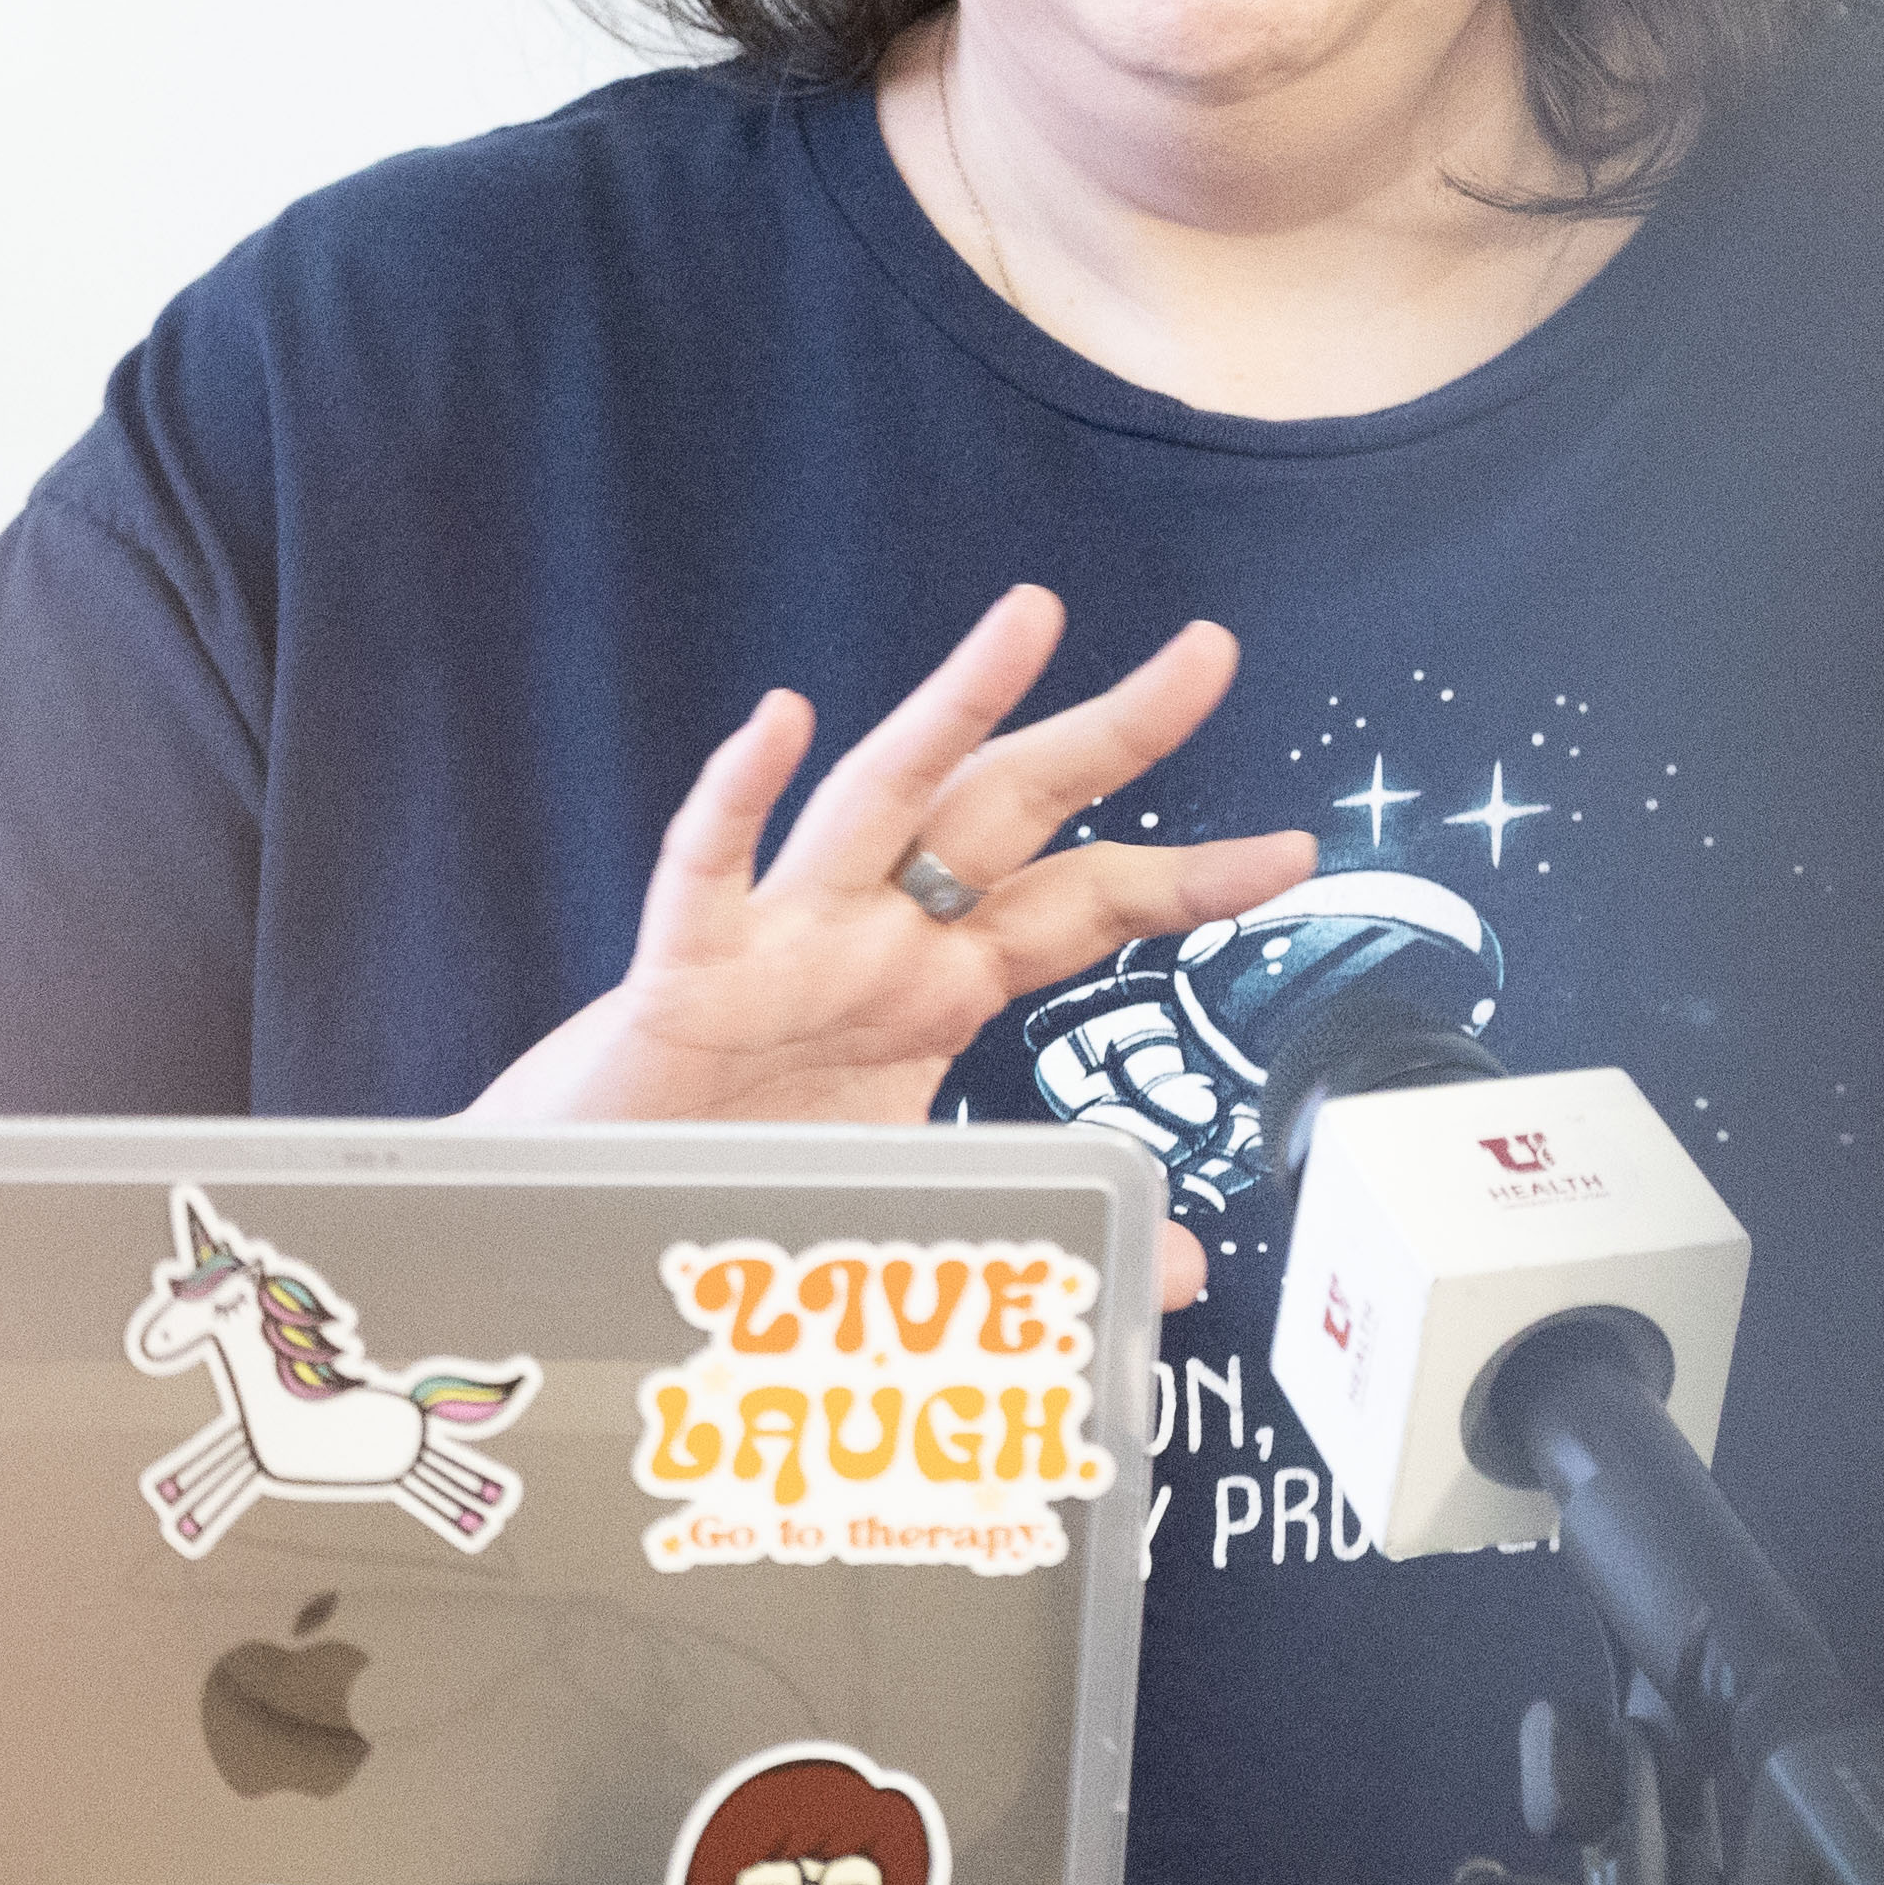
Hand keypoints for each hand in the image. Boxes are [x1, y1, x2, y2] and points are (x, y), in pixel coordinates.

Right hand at [465, 584, 1315, 1309]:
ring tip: (1032, 616)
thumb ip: (1054, 1225)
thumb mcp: (924, 1218)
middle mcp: (873, 942)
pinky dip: (736, 796)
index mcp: (937, 991)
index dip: (1189, 879)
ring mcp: (778, 946)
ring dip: (952, 707)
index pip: (1086, 911)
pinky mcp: (680, 979)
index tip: (1297, 851)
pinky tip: (776, 722)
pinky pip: (706, 873)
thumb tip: (1194, 1268)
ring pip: (875, 800)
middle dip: (1111, 733)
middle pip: (1009, 812)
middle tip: (1209, 651)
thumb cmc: (738, 1193)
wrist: (586, 1236)